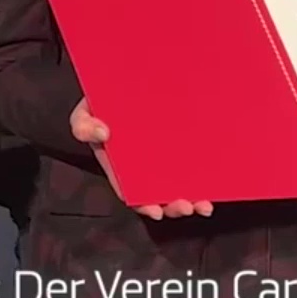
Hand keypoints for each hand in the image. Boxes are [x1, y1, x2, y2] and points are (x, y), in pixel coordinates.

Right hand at [69, 99, 211, 220]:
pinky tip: (213, 189)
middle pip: (157, 195)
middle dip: (171, 206)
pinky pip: (193, 169)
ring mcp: (164, 159)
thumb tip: (102, 134)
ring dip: (190, 201)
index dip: (142, 204)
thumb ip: (83, 125)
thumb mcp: (84, 114)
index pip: (130, 191)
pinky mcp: (181, 148)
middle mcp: (143, 168)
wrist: (123, 86)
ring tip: (202, 206)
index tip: (155, 210)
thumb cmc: (100, 104)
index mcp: (120, 167)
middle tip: (185, 206)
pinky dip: (203, 182)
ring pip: (177, 186)